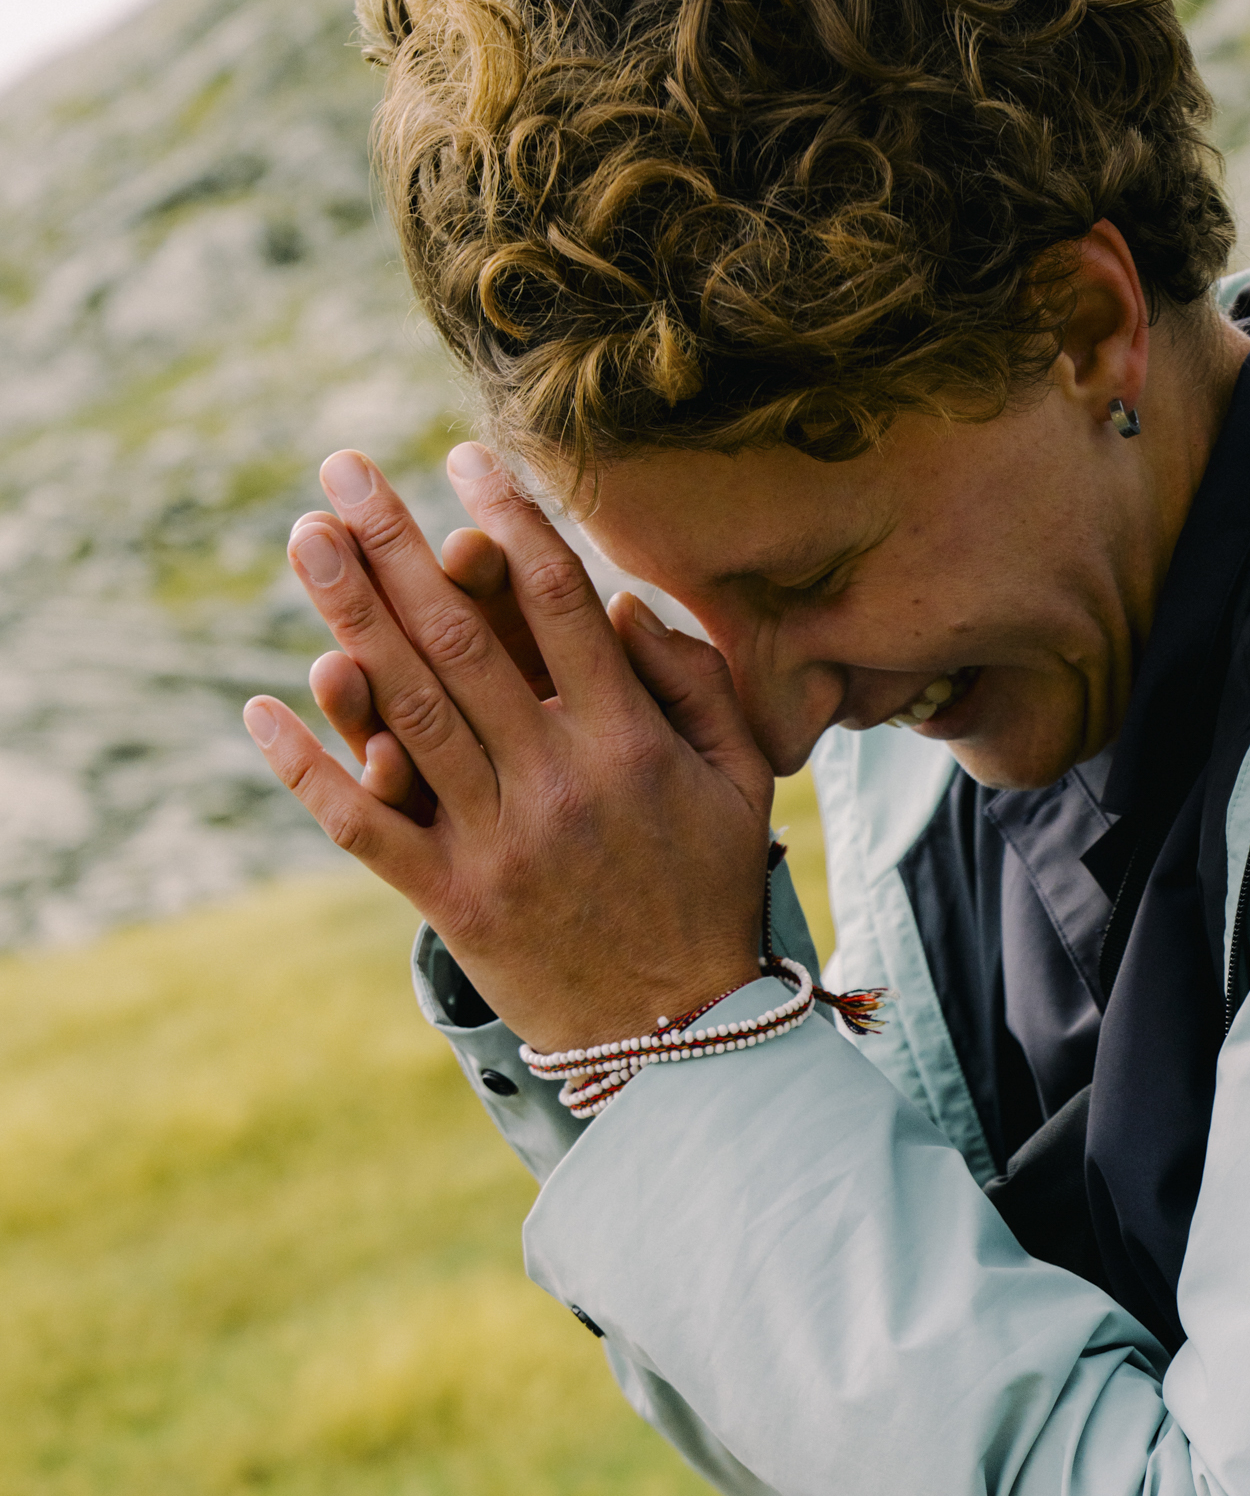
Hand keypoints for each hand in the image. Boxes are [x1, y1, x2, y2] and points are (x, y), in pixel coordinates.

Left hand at [244, 443, 772, 1049]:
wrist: (684, 1038)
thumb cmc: (708, 892)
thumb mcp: (741, 782)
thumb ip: (695, 684)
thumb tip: (621, 602)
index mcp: (630, 742)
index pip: (561, 605)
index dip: (509, 523)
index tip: (464, 457)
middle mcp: (560, 781)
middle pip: (463, 640)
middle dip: (398, 545)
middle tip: (342, 470)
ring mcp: (501, 843)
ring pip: (411, 712)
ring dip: (350, 618)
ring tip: (309, 542)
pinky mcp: (455, 902)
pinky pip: (368, 828)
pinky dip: (310, 770)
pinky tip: (262, 708)